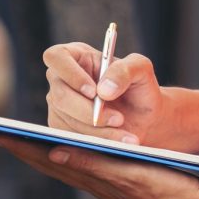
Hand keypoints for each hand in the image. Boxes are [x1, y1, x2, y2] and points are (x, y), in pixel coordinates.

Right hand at [44, 43, 173, 146]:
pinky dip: (97, 142)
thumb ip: (125, 70)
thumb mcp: (141, 69)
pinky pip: (72, 138)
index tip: (94, 91)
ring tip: (126, 134)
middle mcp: (61, 80)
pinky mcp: (61, 128)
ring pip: (67, 121)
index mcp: (75, 56)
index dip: (70, 74)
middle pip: (60, 96)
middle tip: (119, 119)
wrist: (143, 117)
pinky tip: (117, 141)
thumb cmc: (139, 87)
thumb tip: (103, 90)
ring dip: (99, 131)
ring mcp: (58, 105)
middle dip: (89, 112)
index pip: (56, 57)